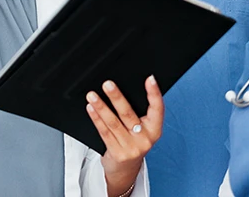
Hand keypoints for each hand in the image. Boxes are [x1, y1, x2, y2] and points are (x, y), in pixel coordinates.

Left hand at [86, 76, 163, 196]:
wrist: (126, 169)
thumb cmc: (133, 142)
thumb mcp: (142, 129)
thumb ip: (138, 113)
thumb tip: (123, 89)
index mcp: (155, 130)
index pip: (157, 109)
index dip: (154, 94)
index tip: (150, 79)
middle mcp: (145, 139)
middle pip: (129, 114)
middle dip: (117, 97)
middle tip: (107, 84)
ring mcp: (131, 148)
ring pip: (113, 123)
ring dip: (101, 107)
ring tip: (92, 95)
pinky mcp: (118, 154)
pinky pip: (104, 133)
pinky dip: (96, 119)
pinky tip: (91, 109)